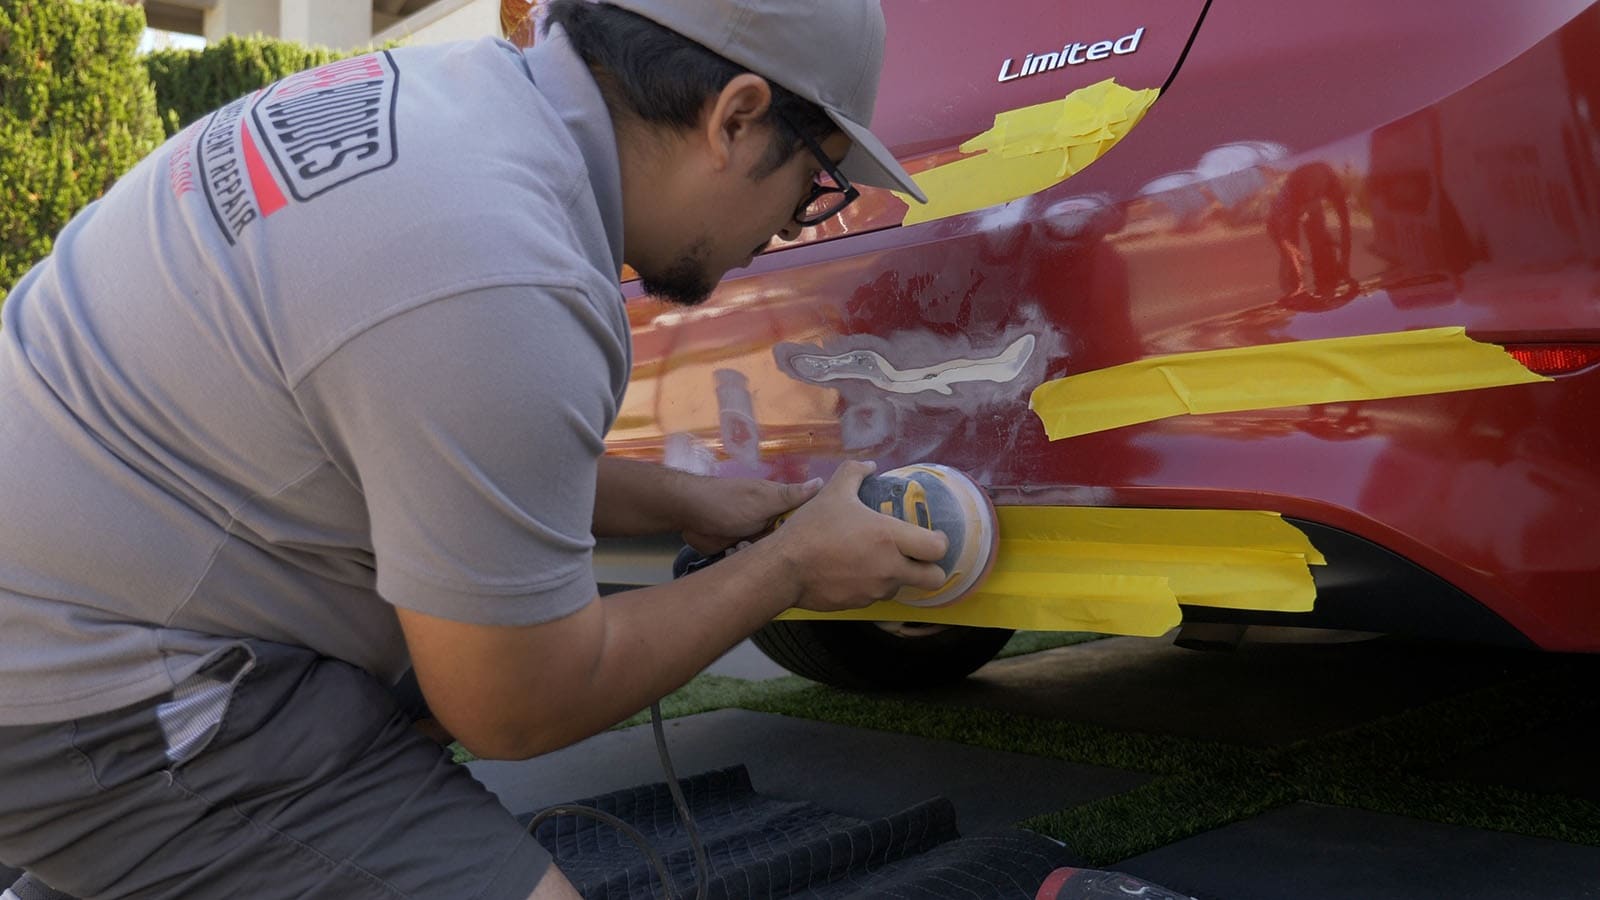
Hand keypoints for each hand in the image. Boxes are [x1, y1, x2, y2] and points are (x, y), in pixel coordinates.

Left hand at [680, 475, 823, 554]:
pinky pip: (752, 560)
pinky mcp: (740, 549)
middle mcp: (771, 521)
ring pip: (771, 554)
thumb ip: (792, 495)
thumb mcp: (764, 499)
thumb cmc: (729, 502)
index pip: (806, 517)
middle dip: (785, 550)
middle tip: (777, 552)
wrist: (690, 513)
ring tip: (746, 549)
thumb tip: (824, 481)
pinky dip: (745, 560)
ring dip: (761, 557)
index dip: (813, 529)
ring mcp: (755, 535)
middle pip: (790, 540)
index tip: (824, 543)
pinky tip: (736, 556)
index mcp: (780, 505)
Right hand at [767, 461, 949, 611]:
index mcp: (890, 537)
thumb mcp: (834, 491)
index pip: (938, 549)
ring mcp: (876, 590)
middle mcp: (890, 568)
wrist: (784, 568)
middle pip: (934, 578)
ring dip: (898, 576)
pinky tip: (853, 572)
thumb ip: (855, 473)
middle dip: (930, 568)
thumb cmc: (813, 528)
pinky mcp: (860, 605)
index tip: (932, 537)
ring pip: (903, 587)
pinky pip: (877, 596)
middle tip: (916, 556)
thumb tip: (870, 466)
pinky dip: (872, 585)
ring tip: (876, 560)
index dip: (940, 543)